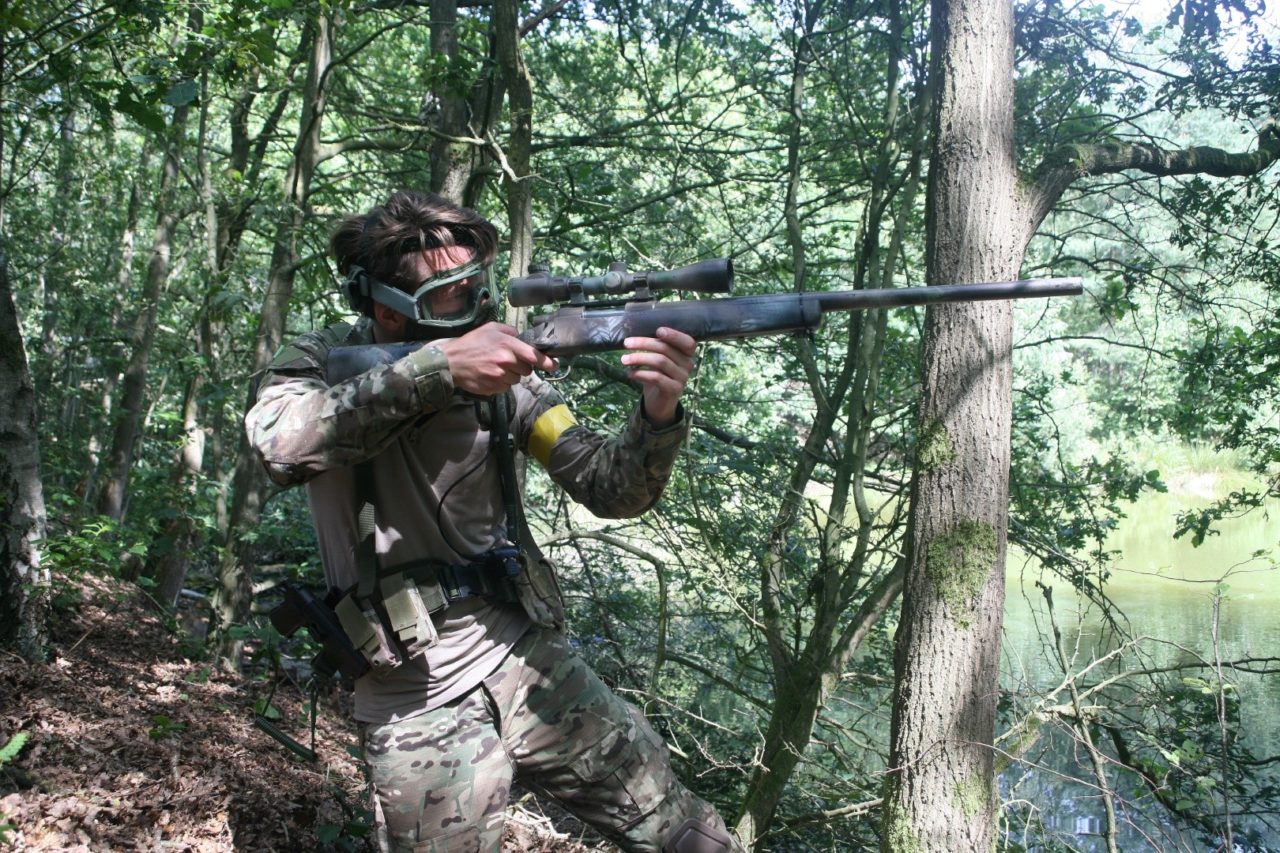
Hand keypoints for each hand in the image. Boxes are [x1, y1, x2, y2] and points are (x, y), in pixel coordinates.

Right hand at [436, 323, 557, 396]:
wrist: (451, 362)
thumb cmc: (471, 343)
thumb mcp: (490, 329)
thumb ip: (509, 331)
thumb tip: (522, 336)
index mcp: (507, 345)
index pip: (533, 355)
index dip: (547, 362)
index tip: (555, 365)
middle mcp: (506, 361)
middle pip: (527, 370)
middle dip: (521, 366)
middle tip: (507, 360)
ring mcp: (500, 377)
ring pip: (517, 379)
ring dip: (511, 375)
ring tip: (495, 367)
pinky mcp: (493, 388)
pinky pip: (506, 387)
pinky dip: (501, 383)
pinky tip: (490, 375)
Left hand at [621, 326, 696, 427]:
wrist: (660, 402)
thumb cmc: (658, 375)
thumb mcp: (659, 358)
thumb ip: (655, 347)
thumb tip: (635, 336)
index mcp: (687, 354)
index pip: (687, 342)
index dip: (674, 335)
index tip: (658, 331)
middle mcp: (688, 364)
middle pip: (666, 349)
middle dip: (644, 343)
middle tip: (626, 343)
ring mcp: (682, 378)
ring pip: (660, 361)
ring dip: (639, 358)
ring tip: (624, 359)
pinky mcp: (674, 389)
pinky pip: (656, 378)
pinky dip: (641, 373)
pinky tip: (630, 373)